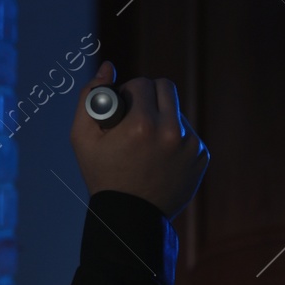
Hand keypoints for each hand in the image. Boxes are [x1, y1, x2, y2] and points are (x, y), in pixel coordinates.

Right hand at [70, 61, 209, 219]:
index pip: (141, 83)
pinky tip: (160, 158)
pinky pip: (188, 133)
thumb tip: (108, 67)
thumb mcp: (82, 137)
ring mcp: (190, 145)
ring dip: (162, 118)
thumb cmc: (102, 174)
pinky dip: (175, 139)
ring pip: (177, 111)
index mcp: (141, 124)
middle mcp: (170, 132)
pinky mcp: (202, 156)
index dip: (128, 94)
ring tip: (146, 143)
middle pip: (166, 87)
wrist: (130, 217)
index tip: (123, 110)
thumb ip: (90, 96)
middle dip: (149, 96)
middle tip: (137, 115)